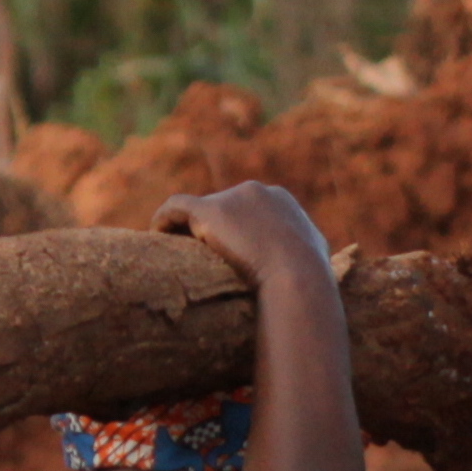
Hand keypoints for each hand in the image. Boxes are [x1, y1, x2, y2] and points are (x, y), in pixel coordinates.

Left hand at [153, 181, 336, 293]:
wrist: (298, 276)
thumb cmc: (311, 279)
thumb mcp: (316, 261)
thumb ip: (307, 253)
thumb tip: (313, 270)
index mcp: (282, 200)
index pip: (251, 209)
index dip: (239, 230)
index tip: (231, 252)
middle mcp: (256, 191)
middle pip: (225, 207)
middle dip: (215, 229)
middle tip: (203, 256)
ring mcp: (231, 198)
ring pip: (200, 209)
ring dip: (188, 227)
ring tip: (176, 249)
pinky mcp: (208, 211)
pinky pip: (176, 207)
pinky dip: (164, 219)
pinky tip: (156, 235)